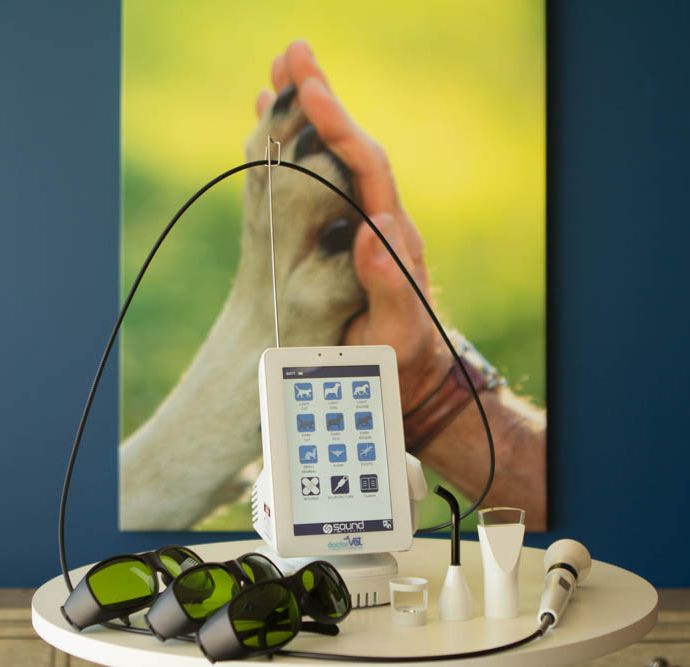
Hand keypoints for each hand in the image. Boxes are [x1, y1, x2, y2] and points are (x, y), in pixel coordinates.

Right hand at [256, 41, 451, 411]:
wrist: (406, 373)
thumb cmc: (404, 357)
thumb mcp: (401, 331)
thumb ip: (392, 284)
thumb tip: (376, 225)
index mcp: (393, 237)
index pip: (368, 169)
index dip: (340, 129)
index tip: (313, 90)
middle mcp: (375, 221)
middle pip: (349, 150)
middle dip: (321, 102)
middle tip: (291, 54)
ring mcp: (357, 228)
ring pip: (330, 164)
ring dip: (305, 120)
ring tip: (277, 77)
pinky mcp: (340, 239)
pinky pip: (316, 189)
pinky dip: (294, 158)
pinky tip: (274, 136)